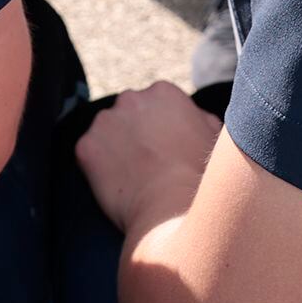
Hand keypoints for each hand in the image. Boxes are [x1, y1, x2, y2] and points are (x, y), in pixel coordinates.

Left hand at [75, 80, 221, 232]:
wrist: (173, 210)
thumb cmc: (202, 177)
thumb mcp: (215, 138)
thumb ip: (200, 119)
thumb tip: (195, 117)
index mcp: (164, 92)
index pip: (154, 105)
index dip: (159, 129)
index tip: (165, 150)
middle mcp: (131, 98)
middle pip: (128, 114)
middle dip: (134, 134)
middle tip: (147, 165)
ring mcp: (105, 121)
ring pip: (106, 133)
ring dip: (114, 149)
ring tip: (133, 178)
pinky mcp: (86, 146)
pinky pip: (89, 155)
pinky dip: (97, 169)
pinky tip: (118, 187)